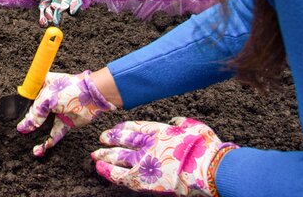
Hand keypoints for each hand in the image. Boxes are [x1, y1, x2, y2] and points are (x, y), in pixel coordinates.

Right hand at [17, 70, 115, 156]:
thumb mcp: (47, 100)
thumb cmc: (71, 89)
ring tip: (30, 146)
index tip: (11, 118)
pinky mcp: (65, 122)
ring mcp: (56, 111)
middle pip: (34, 113)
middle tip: (19, 134)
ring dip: (37, 136)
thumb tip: (23, 127)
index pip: (26, 98)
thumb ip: (35, 114)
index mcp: (41, 86)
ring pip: (43, 126)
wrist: (93, 96)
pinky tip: (40, 149)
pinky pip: (55, 133)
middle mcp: (47, 98)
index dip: (19, 107)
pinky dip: (48, 142)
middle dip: (27, 124)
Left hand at [94, 117, 237, 196]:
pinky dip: (109, 173)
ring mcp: (144, 161)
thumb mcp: (194, 127)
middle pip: (123, 141)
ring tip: (95, 155)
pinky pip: (121, 176)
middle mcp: (148, 144)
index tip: (115, 129)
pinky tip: (100, 170)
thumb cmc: (205, 147)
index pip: (135, 127)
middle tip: (101, 139)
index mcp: (159, 131)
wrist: (207, 168)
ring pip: (118, 157)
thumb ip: (181, 124)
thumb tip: (176, 123)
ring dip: (105, 156)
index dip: (123, 129)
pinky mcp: (144, 180)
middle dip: (111, 140)